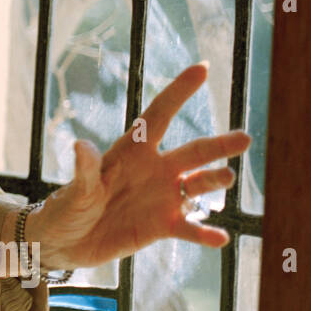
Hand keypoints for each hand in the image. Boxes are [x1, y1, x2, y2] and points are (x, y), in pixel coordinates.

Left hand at [27, 63, 251, 271]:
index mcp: (131, 151)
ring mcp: (162, 197)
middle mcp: (154, 169)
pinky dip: (205, 234)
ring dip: (214, 181)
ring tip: (227, 177)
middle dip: (218, 145)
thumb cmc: (67, 208)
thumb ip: (85, 171)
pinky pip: (190, 228)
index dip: (179, 92)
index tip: (203, 68)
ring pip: (198, 185)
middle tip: (244, 138)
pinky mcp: (163, 226)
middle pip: (193, 152)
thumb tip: (81, 145)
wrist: (66, 242)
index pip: (159, 115)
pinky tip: (220, 238)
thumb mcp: (76, 190)